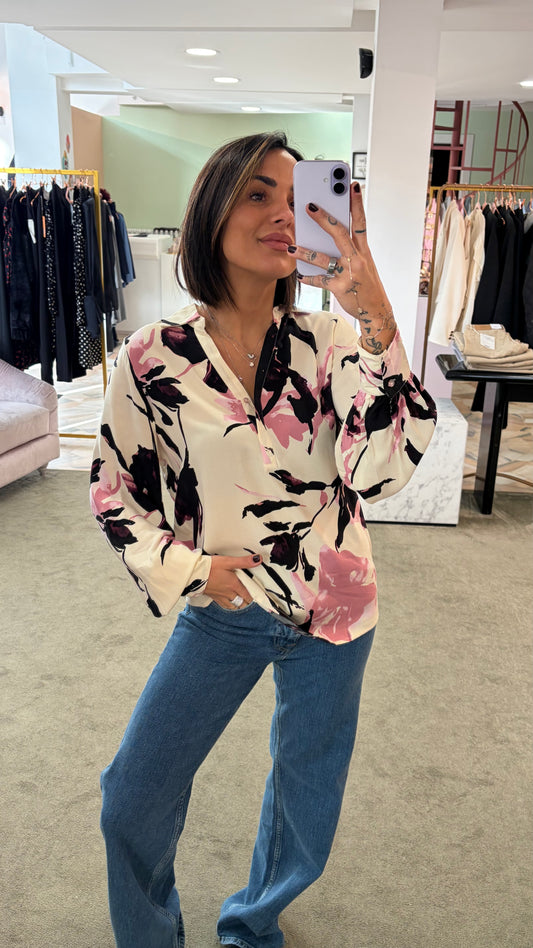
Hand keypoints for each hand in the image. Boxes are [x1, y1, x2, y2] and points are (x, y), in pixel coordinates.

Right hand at [204, 553, 261, 608]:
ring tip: (242, 602)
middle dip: (247, 601)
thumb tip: (257, 559)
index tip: (258, 595)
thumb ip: (243, 561)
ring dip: (239, 605)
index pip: (248, 594)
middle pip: (242, 602)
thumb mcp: (228, 561)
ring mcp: (221, 596)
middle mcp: (229, 593)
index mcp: (234, 585)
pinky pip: (224, 606)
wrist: (194, 574)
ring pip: (234, 606)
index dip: (254, 595)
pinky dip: (229, 606)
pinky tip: (229, 603)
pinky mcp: (213, 597)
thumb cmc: (210, 567)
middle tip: (250, 597)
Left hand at [289, 183, 396, 353]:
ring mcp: (350, 273)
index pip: (360, 221)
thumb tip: (329, 236)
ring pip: (325, 258)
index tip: (352, 185)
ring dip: (306, 252)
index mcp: (364, 250)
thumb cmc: (366, 285)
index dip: (357, 203)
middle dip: (324, 219)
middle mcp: (358, 258)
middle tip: (310, 206)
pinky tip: (301, 275)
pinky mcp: (341, 288)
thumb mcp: (364, 264)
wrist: (376, 311)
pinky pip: (321, 281)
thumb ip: (350, 249)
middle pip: (341, 233)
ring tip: (291, 246)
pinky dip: (310, 278)